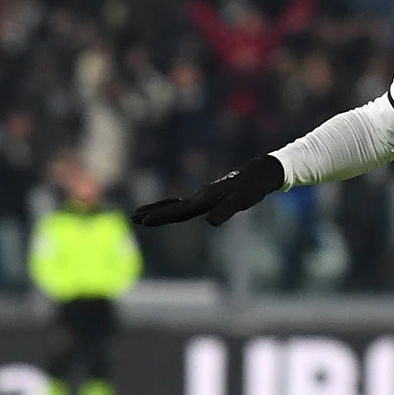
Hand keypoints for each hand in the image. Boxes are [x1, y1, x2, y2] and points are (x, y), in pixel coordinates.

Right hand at [130, 155, 284, 226]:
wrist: (260, 173)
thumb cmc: (252, 189)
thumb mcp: (241, 202)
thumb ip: (226, 211)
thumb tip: (210, 222)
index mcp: (205, 199)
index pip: (179, 211)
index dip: (161, 217)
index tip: (144, 221)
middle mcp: (201, 196)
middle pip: (172, 207)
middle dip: (153, 213)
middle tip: (133, 217)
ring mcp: (204, 195)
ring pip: (176, 205)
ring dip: (159, 209)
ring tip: (141, 214)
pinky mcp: (209, 195)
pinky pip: (185, 203)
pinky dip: (173, 206)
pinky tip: (172, 208)